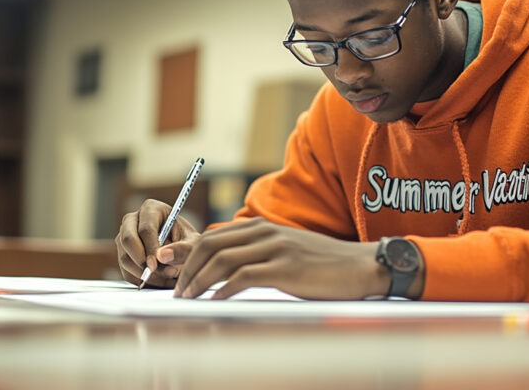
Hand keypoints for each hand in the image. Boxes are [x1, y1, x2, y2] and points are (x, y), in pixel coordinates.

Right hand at [115, 199, 200, 287]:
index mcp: (151, 209)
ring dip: (143, 274)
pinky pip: (126, 271)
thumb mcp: (192, 243)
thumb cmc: (187, 242)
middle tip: (156, 272)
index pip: (146, 229)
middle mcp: (133, 220)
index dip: (150, 248)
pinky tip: (159, 281)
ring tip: (166, 277)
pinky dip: (141, 281)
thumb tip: (162, 256)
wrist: (182, 251)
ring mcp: (124, 237)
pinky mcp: (123, 254)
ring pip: (125, 258)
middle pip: (127, 240)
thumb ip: (182, 249)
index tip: (157, 264)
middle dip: (141, 261)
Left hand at [175, 217, 387, 299]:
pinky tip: (214, 301)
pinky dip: (223, 289)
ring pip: (222, 260)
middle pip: (211, 245)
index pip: (214, 235)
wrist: (361, 267)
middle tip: (174, 287)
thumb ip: (258, 253)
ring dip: (199, 280)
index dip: (187, 250)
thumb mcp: (286, 251)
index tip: (167, 264)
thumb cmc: (323, 265)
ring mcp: (276, 249)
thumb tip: (225, 267)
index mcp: (262, 227)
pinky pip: (244, 277)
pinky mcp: (286, 268)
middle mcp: (265, 232)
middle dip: (186, 266)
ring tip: (187, 297)